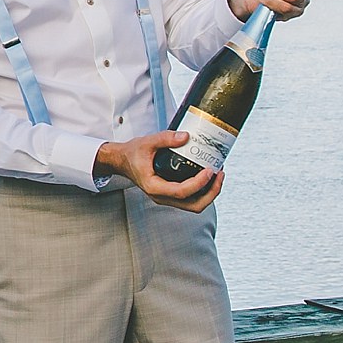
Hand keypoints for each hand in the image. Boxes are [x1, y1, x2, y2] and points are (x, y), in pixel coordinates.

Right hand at [95, 132, 223, 211]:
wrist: (122, 161)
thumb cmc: (132, 154)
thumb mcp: (147, 142)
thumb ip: (166, 138)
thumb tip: (186, 137)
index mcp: (154, 186)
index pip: (181, 192)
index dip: (199, 183)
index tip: (209, 170)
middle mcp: (161, 196)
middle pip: (194, 205)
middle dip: (211, 192)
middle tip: (220, 175)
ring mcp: (167, 198)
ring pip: (195, 205)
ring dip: (210, 193)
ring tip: (218, 175)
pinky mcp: (171, 195)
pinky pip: (191, 199)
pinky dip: (204, 191)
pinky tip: (209, 177)